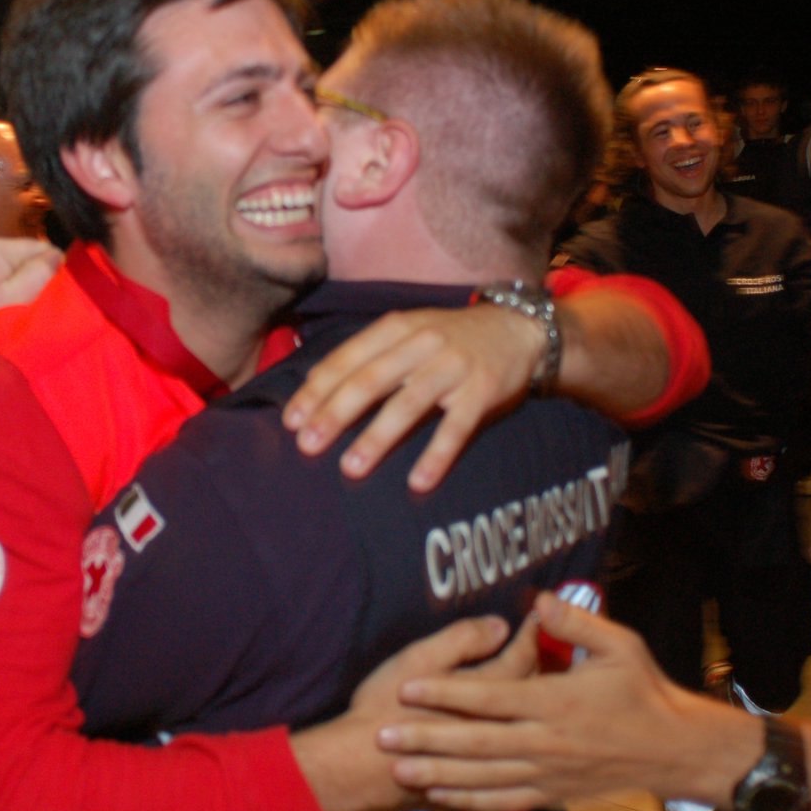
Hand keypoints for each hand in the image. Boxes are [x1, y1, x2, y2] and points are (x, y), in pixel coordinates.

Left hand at [0, 237, 62, 345]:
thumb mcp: (16, 299)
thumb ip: (41, 274)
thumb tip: (60, 257)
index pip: (40, 246)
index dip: (54, 269)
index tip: (56, 294)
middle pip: (25, 255)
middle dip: (35, 276)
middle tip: (37, 304)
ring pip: (12, 266)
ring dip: (21, 284)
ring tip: (20, 307)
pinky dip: (5, 288)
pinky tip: (3, 306)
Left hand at [282, 306, 541, 492]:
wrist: (518, 331)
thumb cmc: (448, 338)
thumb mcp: (406, 332)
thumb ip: (365, 356)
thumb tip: (312, 390)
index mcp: (396, 328)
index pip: (347, 360)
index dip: (317, 391)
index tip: (291, 420)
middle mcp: (422, 344)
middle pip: (371, 381)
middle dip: (335, 414)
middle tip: (308, 445)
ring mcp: (454, 368)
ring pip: (409, 405)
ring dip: (377, 438)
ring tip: (351, 468)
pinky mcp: (483, 392)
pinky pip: (456, 428)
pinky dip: (436, 455)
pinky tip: (417, 482)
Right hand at [290, 614, 535, 810]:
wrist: (363, 766)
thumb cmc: (386, 706)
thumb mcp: (420, 661)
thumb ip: (461, 641)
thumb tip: (500, 626)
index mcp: (487, 693)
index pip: (523, 658)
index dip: (531, 635)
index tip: (536, 618)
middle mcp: (498, 724)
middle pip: (532, 693)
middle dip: (537, 666)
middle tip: (538, 646)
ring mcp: (489, 754)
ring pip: (523, 725)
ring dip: (529, 703)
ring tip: (529, 684)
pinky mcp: (475, 775)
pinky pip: (507, 753)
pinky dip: (512, 736)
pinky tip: (507, 729)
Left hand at [377, 593, 756, 810]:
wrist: (675, 751)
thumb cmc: (645, 692)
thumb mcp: (620, 645)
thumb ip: (576, 622)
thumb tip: (537, 599)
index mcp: (556, 702)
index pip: (489, 697)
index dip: (446, 693)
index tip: (408, 688)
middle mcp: (546, 741)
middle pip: (475, 741)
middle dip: (426, 738)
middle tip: (383, 735)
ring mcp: (548, 773)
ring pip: (483, 776)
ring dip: (438, 773)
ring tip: (398, 768)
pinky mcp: (552, 795)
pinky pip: (503, 800)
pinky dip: (469, 799)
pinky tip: (438, 795)